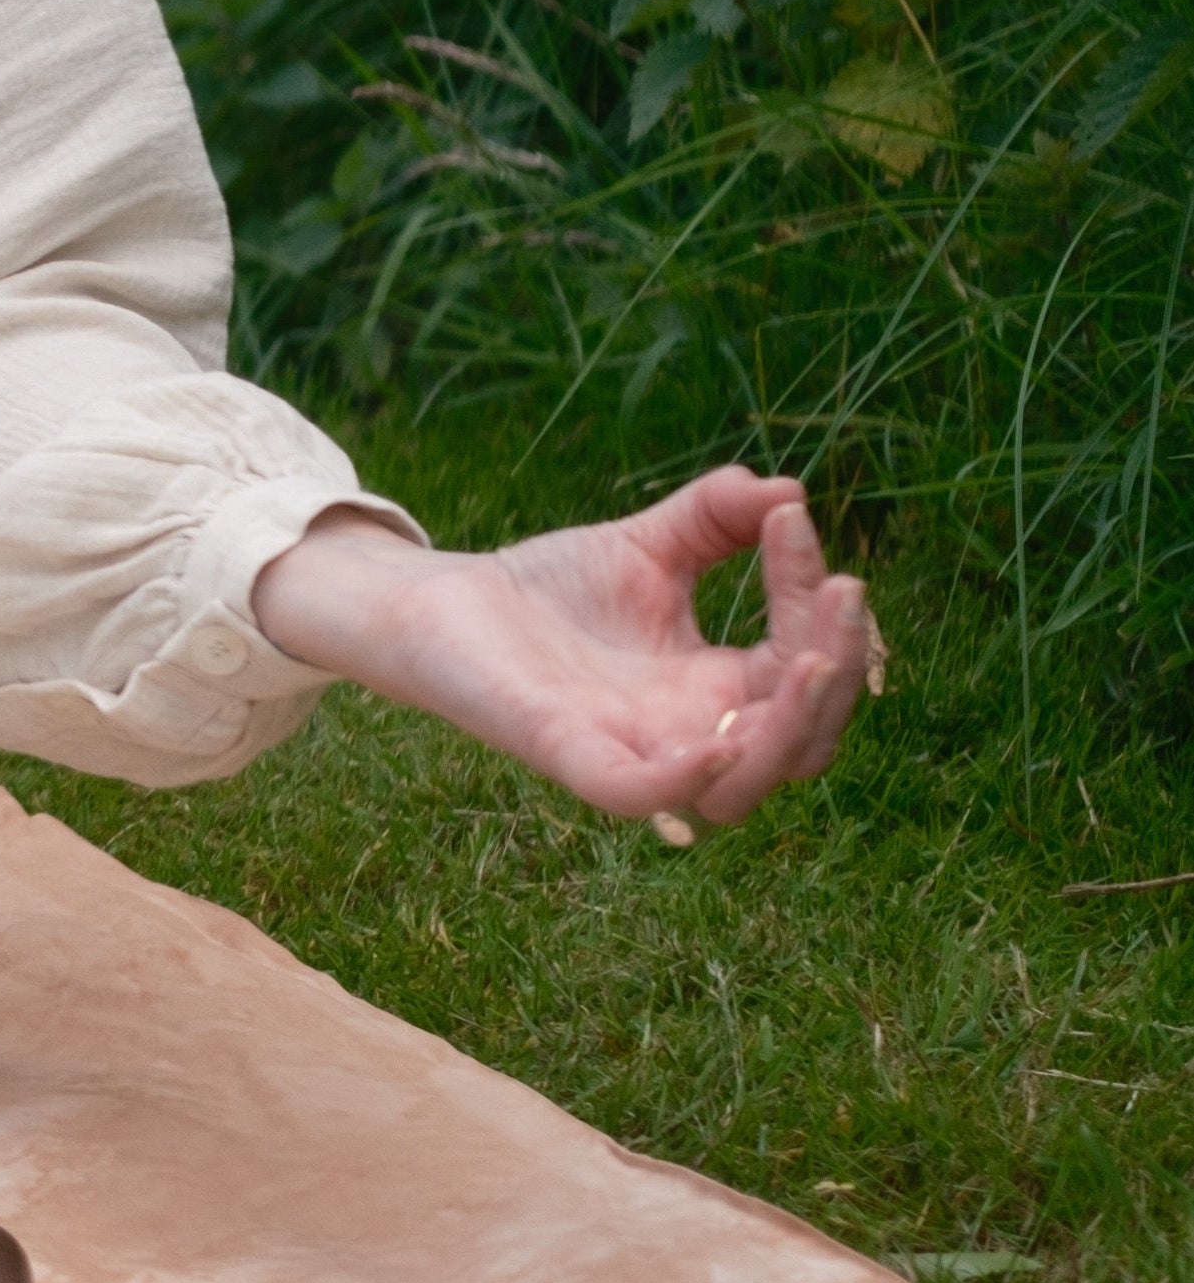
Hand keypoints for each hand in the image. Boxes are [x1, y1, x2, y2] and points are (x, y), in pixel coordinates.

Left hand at [248, 466, 872, 826]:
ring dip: (789, 731)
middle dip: (837, 674)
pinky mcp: (566, 751)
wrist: (440, 600)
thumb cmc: (550, 588)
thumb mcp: (648, 543)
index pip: (805, 666)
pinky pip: (636, 794)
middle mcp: (688, 732)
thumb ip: (716, 515)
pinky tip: (721, 741)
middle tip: (842, 593)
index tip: (789, 516)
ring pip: (740, 790)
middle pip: (801, 743)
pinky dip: (683, 779)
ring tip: (807, 660)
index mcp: (717, 688)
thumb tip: (788, 488)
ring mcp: (630, 749)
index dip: (817, 601)